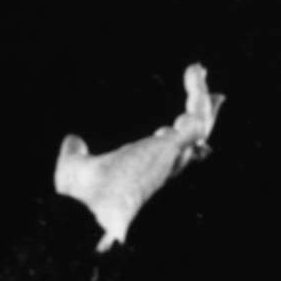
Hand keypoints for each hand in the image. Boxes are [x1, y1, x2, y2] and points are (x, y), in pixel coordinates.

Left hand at [55, 63, 223, 248]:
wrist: (90, 209)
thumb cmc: (81, 198)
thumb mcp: (73, 168)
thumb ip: (75, 153)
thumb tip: (72, 140)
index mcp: (142, 173)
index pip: (168, 155)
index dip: (173, 138)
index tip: (170, 126)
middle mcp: (162, 167)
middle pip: (194, 139)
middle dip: (201, 117)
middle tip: (208, 96)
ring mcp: (170, 157)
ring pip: (199, 125)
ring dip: (200, 97)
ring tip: (195, 71)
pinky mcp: (173, 147)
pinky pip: (197, 117)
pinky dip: (198, 94)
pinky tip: (193, 74)